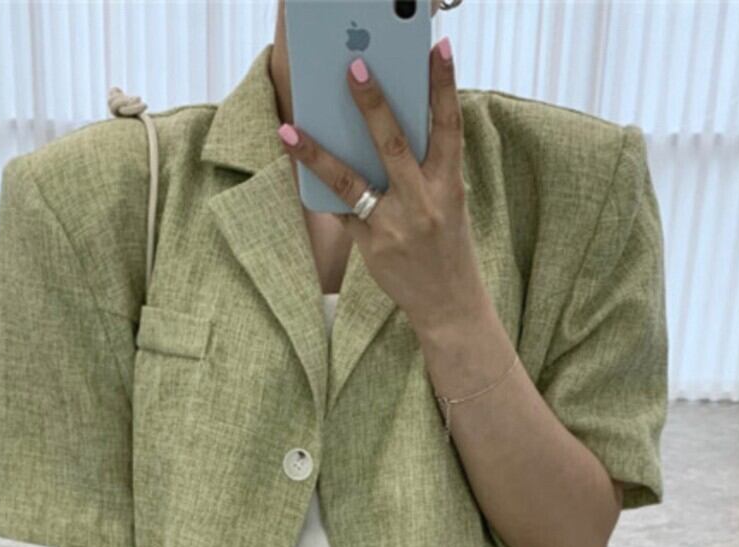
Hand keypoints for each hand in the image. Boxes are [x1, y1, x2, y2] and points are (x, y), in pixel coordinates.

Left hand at [275, 36, 486, 333]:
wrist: (449, 305)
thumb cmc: (446, 246)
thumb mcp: (448, 203)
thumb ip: (424, 169)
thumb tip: (381, 131)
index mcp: (449, 185)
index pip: (449, 127)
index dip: (445, 86)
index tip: (439, 49)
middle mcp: (423, 203)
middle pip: (394, 145)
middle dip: (373, 104)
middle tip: (354, 68)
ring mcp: (395, 226)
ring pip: (351, 181)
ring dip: (316, 153)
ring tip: (288, 130)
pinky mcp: (371, 246)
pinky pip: (340, 210)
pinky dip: (320, 188)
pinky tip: (299, 165)